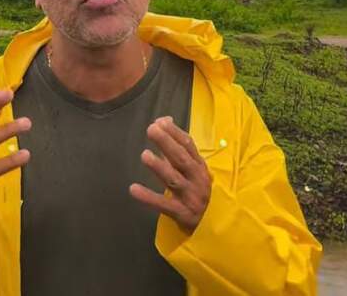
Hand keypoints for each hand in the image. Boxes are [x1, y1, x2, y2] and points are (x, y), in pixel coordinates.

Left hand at [129, 116, 211, 233]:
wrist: (214, 226)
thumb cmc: (197, 191)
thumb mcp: (191, 169)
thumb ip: (176, 147)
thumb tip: (163, 120)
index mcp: (199, 167)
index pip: (189, 146)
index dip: (174, 132)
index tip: (160, 122)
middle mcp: (197, 180)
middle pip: (181, 159)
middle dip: (167, 143)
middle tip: (151, 130)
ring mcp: (191, 198)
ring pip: (174, 180)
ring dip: (159, 167)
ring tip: (144, 155)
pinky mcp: (182, 214)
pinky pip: (164, 205)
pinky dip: (149, 197)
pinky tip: (133, 189)